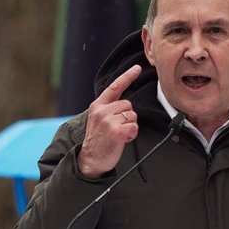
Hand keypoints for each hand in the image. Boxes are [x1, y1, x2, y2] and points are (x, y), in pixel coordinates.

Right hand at [77, 64, 141, 178]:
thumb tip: (126, 105)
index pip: (114, 87)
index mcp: (97, 106)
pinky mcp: (116, 131)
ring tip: (118, 135)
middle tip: (118, 129)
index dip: (127, 76)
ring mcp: (108, 120)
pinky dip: (132, 134)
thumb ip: (109, 109)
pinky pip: (134, 127)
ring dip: (130, 126)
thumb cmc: (98, 141)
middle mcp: (102, 111)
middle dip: (128, 117)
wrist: (90, 160)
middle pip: (128, 104)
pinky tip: (122, 140)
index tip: (137, 68)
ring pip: (133, 116)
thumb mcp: (98, 120)